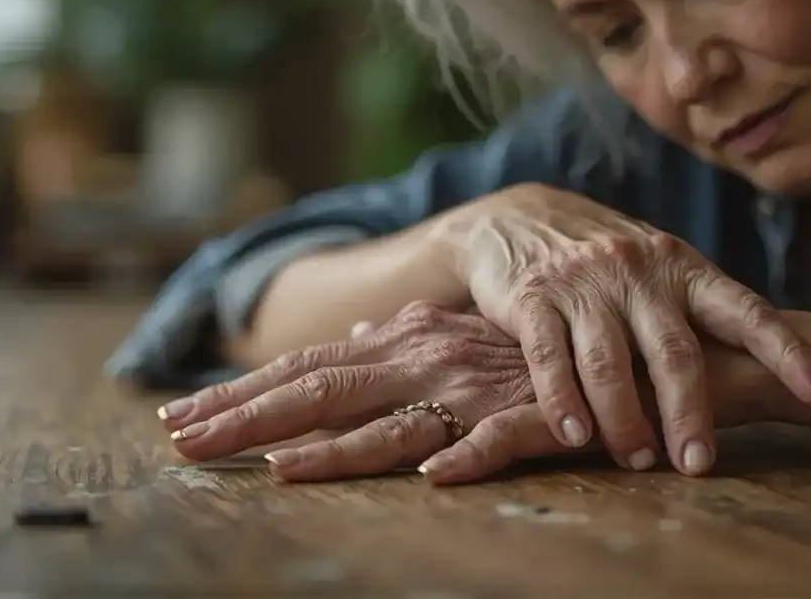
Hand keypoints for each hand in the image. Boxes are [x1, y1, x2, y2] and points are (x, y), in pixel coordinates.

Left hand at [156, 302, 573, 482]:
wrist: (628, 347)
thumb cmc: (533, 352)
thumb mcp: (464, 334)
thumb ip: (409, 338)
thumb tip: (361, 332)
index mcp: (408, 339)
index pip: (310, 367)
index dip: (244, 392)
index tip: (183, 415)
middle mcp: (429, 357)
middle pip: (326, 391)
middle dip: (249, 417)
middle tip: (183, 442)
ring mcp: (477, 389)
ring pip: (394, 422)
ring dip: (332, 449)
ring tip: (271, 468)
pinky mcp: (532, 417)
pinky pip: (496, 441)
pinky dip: (464, 457)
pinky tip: (431, 478)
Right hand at [436, 183, 810, 476]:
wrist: (514, 218)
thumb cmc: (603, 261)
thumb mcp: (657, 270)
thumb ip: (696, 311)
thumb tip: (764, 370)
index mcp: (682, 266)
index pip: (745, 310)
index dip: (787, 351)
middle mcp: (638, 270)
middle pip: (675, 350)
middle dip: (691, 412)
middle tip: (698, 463)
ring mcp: (584, 281)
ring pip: (612, 362)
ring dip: (626, 420)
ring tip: (638, 461)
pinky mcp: (533, 297)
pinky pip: (553, 358)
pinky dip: (564, 402)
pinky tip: (575, 435)